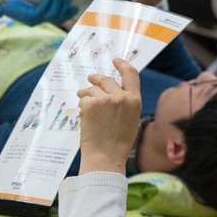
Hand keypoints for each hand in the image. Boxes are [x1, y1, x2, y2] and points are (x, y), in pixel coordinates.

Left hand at [0, 0, 77, 26]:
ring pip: (53, 13)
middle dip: (65, 3)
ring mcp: (34, 21)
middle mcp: (37, 21)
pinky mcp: (29, 18)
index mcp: (38, 17)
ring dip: (58, 1)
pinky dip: (48, 0)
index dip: (68, 14)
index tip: (77, 6)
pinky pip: (43, 10)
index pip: (58, 18)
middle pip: (58, 16)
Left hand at [76, 58, 141, 173]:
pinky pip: (84, 99)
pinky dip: (82, 107)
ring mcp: (105, 99)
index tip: (115, 59)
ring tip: (86, 107)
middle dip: (96, 78)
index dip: (122, 64)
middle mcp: (121, 97)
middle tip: (90, 78)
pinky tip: (86, 118)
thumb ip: (125, 102)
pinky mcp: (91, 104)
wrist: (105, 156)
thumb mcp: (130, 119)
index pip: (131, 74)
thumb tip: (113, 89)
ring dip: (86, 95)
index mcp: (134, 100)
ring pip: (92, 89)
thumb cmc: (118, 142)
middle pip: (106, 79)